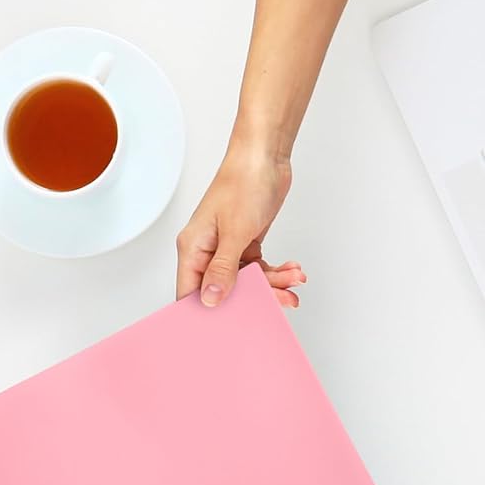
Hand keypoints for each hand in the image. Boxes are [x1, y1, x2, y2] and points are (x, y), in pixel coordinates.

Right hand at [175, 144, 304, 308]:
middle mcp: (206, 251)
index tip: (228, 328)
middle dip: (254, 299)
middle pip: (224, 292)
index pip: (190, 294)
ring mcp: (226, 248)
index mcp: (193, 249)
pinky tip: (292, 270)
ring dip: (273, 284)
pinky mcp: (244, 243)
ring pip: (246, 282)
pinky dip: (276, 271)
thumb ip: (223, 270)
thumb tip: (210, 300)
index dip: (206, 314)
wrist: (265, 155)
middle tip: (279, 303)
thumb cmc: (244, 182)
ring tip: (293, 281)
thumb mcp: (235, 232)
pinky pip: (258, 269)